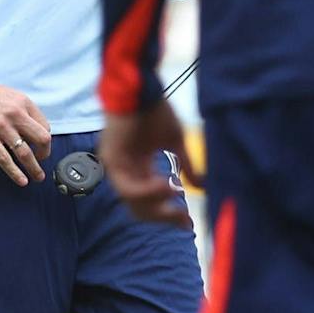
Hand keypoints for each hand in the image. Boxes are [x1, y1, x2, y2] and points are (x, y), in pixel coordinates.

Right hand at [0, 84, 51, 185]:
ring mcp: (1, 127)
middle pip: (41, 139)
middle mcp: (16, 115)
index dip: (45, 140)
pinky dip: (15, 172)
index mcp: (24, 103)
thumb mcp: (12, 96)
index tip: (41, 147)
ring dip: (34, 169)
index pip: (45, 127)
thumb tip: (35, 132)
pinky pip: (4, 159)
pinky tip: (21, 180)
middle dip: (44, 154)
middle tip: (42, 161)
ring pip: (25, 153)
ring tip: (37, 177)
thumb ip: (25, 111)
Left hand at [101, 98, 200, 226]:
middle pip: (140, 208)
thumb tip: (202, 187)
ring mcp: (115, 166)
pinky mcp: (111, 159)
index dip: (168, 215)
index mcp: (138, 167)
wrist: (141, 88)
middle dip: (163, 217)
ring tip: (175, 199)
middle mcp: (124, 170)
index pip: (150, 201)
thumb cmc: (155, 110)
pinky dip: (147, 192)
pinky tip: (166, 186)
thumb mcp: (175, 141)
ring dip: (156, 205)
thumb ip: (186, 164)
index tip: (188, 224)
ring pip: (132, 202)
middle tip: (184, 219)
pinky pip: (127, 187)